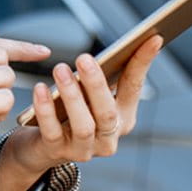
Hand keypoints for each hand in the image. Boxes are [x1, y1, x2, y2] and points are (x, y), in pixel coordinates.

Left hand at [7, 34, 162, 172]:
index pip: (134, 88)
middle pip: (107, 112)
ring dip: (72, 96)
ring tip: (60, 69)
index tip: (152, 38)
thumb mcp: (88, 94)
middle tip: (84, 58)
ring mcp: (84, 149)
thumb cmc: (68, 111)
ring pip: (84, 125)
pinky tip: (40, 89)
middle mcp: (107, 138)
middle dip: (96, 84)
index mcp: (122, 118)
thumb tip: (119, 45)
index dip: (142, 63)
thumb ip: (100, 77)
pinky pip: (52, 131)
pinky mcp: (56, 152)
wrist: (40, 146)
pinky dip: (46, 109)